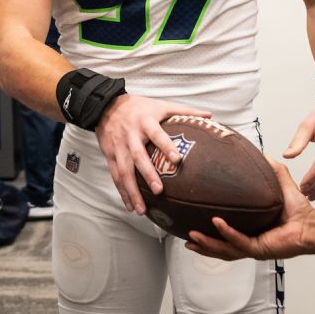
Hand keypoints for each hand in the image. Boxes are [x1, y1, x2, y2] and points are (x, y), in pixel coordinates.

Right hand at [94, 94, 211, 214]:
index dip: (166, 146)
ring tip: (142, 209)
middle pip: (138, 157)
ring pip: (124, 171)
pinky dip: (122, 192)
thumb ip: (184, 111)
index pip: (156, 134)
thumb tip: (209, 115)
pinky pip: (115, 176)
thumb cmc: (138, 107)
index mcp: (145, 122)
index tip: (177, 160)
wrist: (105, 106)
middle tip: (159, 191)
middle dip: (148, 174)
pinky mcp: (109, 156)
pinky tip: (130, 206)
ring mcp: (119, 147)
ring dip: (132, 191)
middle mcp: (130, 135)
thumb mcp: (160, 105)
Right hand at [187, 158, 314, 259]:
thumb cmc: (299, 211)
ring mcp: (254, 247)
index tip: (194, 226)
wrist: (311, 223)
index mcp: (251, 231)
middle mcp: (250, 242)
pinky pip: (239, 241)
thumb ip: (274, 171)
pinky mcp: (260, 248)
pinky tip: (217, 224)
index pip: (225, 236)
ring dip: (208, 243)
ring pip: (225, 249)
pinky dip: (227, 232)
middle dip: (203, 244)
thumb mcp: (282, 186)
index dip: (210, 234)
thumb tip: (265, 154)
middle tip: (186, 238)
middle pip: (220, 248)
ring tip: (192, 236)